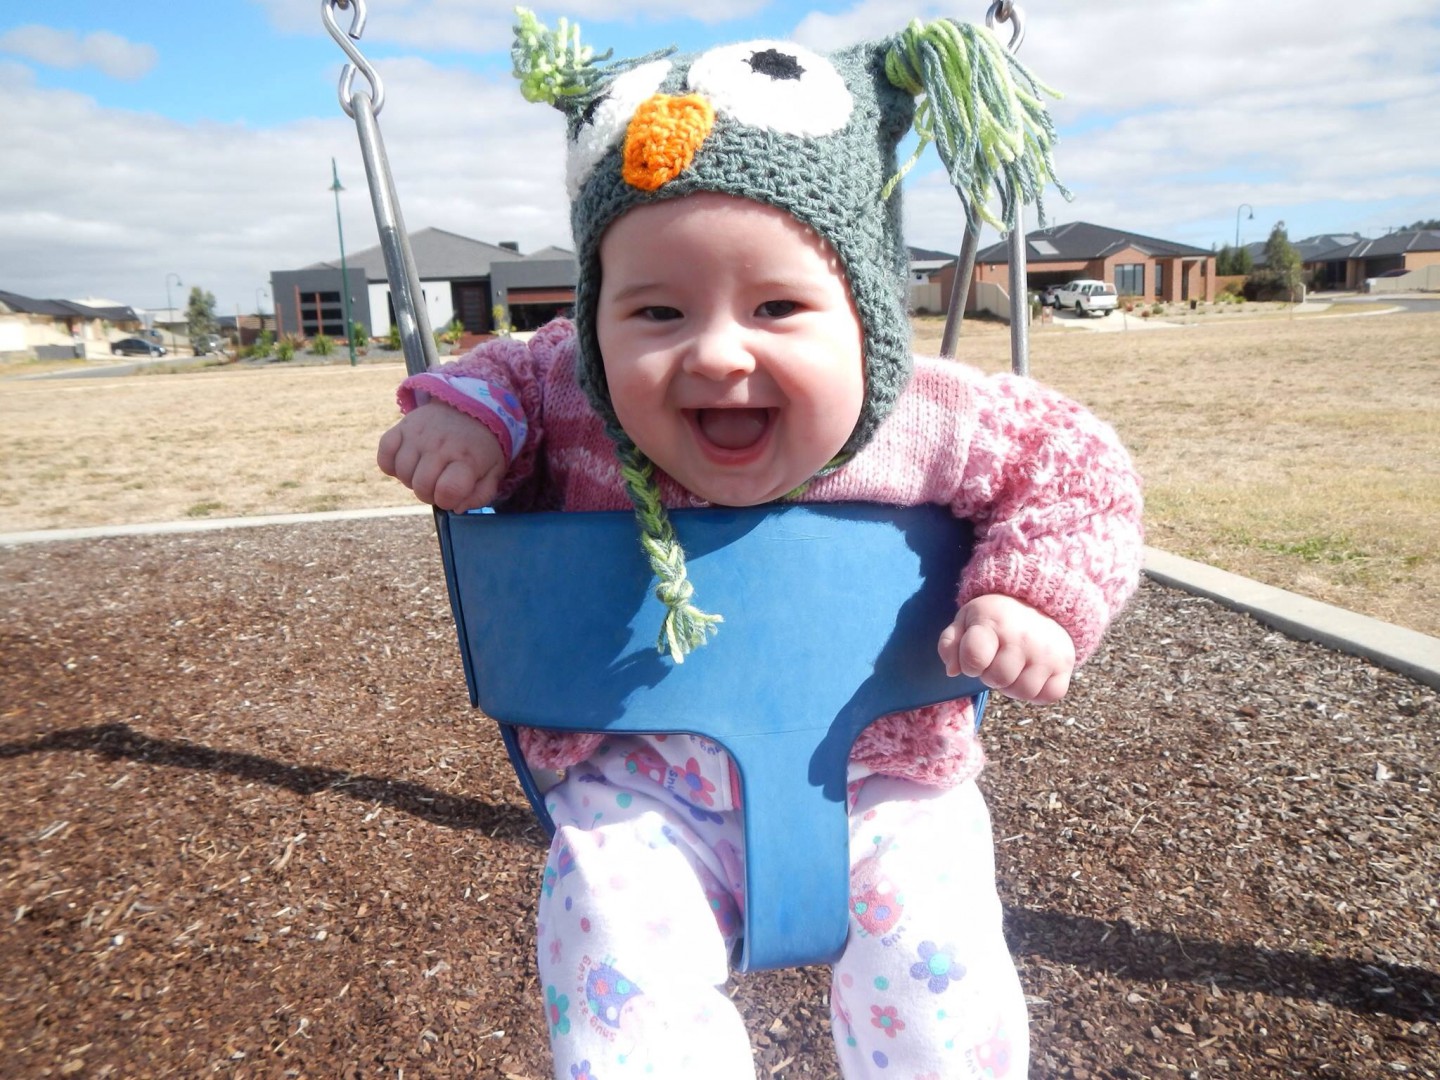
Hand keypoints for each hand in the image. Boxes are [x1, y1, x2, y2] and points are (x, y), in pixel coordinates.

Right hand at [376, 401, 505, 511]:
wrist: (470, 407)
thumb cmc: (481, 447)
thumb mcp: (493, 472)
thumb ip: (480, 496)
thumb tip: (456, 508)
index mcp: (467, 459)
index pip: (447, 491)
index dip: (447, 500)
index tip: (452, 494)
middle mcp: (440, 445)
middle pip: (421, 487)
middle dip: (429, 494)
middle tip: (438, 484)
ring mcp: (418, 435)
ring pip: (402, 474)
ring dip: (412, 480)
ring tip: (426, 471)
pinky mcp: (402, 426)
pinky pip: (384, 457)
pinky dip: (391, 466)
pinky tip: (408, 463)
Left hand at [937, 594, 1076, 703]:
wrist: (1039, 602)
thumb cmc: (995, 617)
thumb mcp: (966, 620)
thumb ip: (950, 644)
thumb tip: (952, 671)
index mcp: (993, 622)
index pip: (974, 659)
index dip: (969, 664)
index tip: (975, 657)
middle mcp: (1022, 637)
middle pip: (998, 679)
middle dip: (990, 675)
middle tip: (996, 661)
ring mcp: (1046, 652)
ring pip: (1023, 691)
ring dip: (1012, 686)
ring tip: (1012, 668)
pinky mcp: (1065, 664)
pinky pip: (1050, 695)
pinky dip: (1038, 692)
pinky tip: (1031, 675)